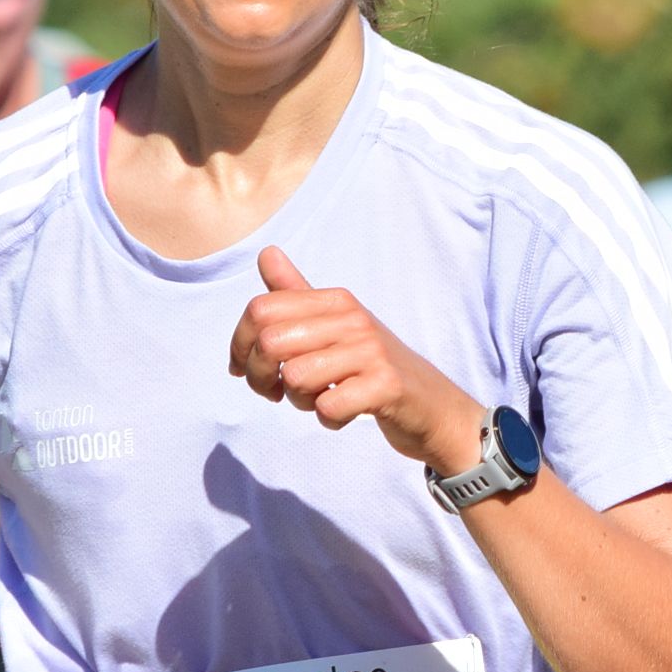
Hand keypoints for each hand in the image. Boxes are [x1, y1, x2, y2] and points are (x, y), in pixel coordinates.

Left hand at [228, 248, 480, 472]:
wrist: (432, 404)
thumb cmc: (373, 366)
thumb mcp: (336, 326)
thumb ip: (297, 294)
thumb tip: (265, 252)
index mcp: (336, 301)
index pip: (260, 309)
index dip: (239, 345)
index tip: (244, 369)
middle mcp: (353, 319)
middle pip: (270, 342)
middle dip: (259, 377)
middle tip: (275, 393)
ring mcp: (372, 352)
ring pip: (295, 378)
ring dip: (298, 401)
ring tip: (320, 399)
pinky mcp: (386, 386)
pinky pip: (328, 407)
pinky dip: (328, 419)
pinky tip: (343, 413)